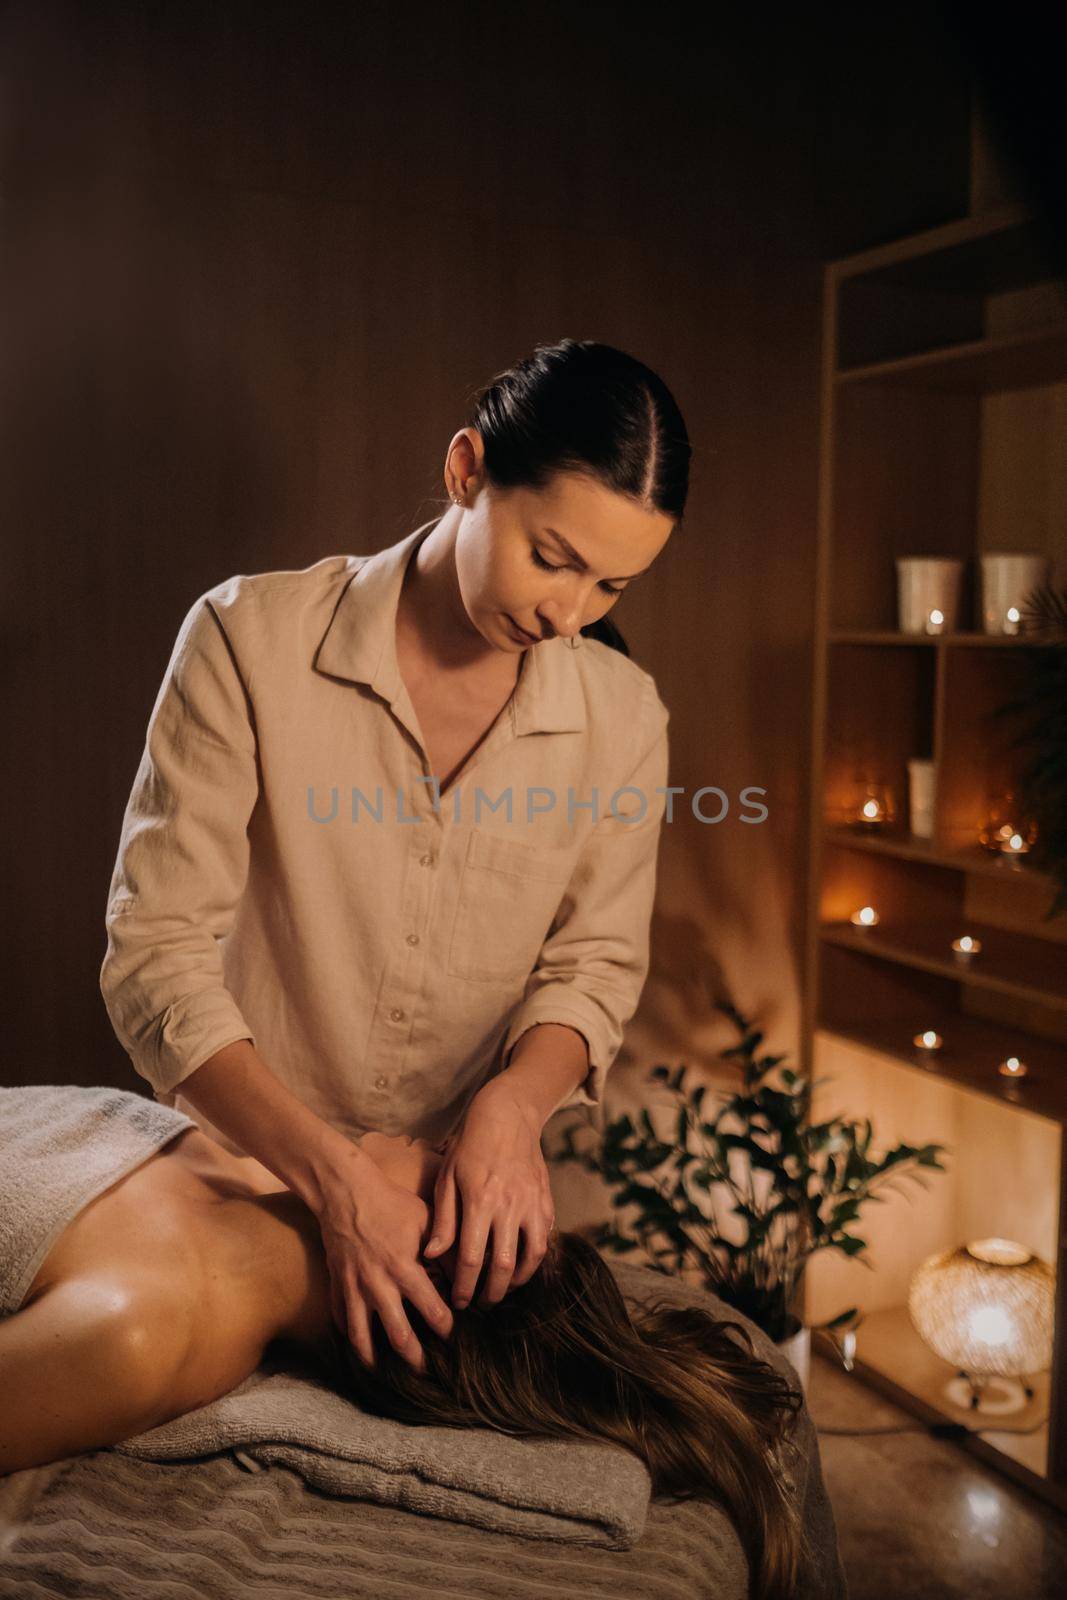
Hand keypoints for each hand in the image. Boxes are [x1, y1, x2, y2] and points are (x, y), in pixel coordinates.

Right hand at [313, 1144, 454, 1372]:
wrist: (345, 1192)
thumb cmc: (390, 1203)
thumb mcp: (425, 1219)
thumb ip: (443, 1248)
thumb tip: (464, 1271)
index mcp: (404, 1268)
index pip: (431, 1309)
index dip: (445, 1327)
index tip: (454, 1336)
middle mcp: (378, 1284)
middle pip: (398, 1335)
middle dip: (415, 1358)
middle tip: (427, 1372)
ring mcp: (353, 1288)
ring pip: (362, 1337)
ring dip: (375, 1359)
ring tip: (385, 1374)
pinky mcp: (336, 1285)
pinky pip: (341, 1319)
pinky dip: (349, 1336)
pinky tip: (359, 1346)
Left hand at [423, 1079, 554, 1309]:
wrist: (507, 1116)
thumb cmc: (470, 1147)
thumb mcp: (447, 1178)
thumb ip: (443, 1220)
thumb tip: (432, 1256)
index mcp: (479, 1201)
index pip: (471, 1258)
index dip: (464, 1287)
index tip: (459, 1302)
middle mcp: (509, 1205)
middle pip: (503, 1265)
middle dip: (491, 1293)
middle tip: (482, 1304)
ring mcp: (532, 1203)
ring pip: (532, 1256)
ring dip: (518, 1280)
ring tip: (504, 1287)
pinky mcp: (546, 1200)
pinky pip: (545, 1237)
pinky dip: (535, 1257)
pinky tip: (521, 1262)